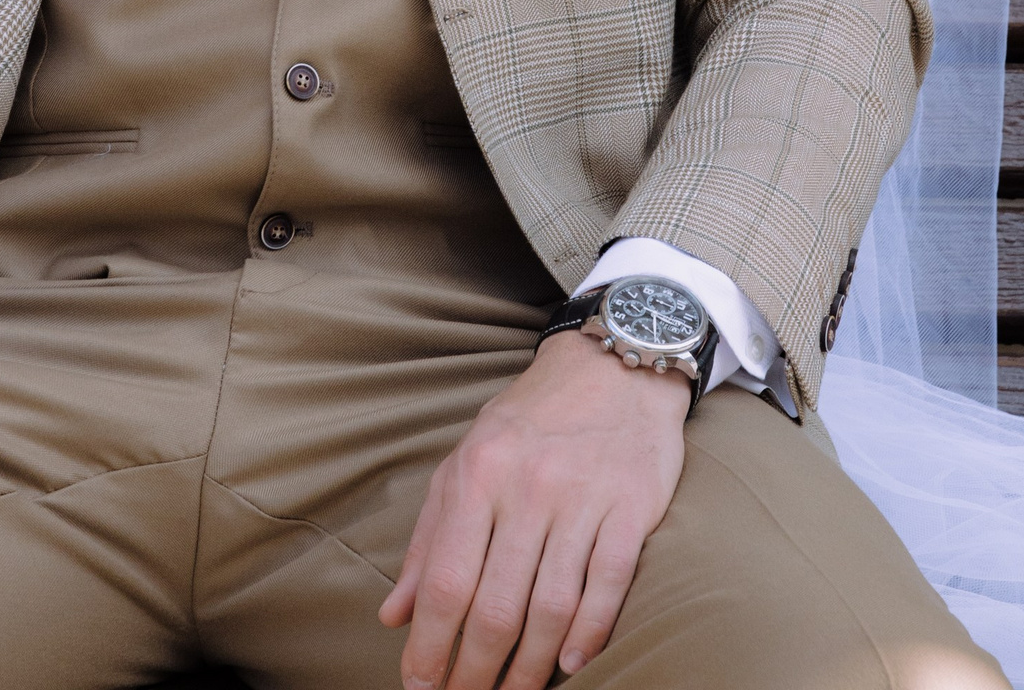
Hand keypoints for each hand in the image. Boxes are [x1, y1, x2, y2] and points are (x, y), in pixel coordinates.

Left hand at [381, 327, 687, 688]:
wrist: (612, 365)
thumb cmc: (530, 421)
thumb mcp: (465, 460)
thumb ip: (428, 537)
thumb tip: (393, 614)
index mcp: (477, 474)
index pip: (445, 579)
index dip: (429, 644)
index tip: (419, 686)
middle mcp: (526, 488)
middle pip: (495, 605)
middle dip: (475, 670)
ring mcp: (581, 499)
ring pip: (550, 607)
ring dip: (528, 667)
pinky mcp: (631, 507)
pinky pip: (608, 584)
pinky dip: (590, 632)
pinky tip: (569, 664)